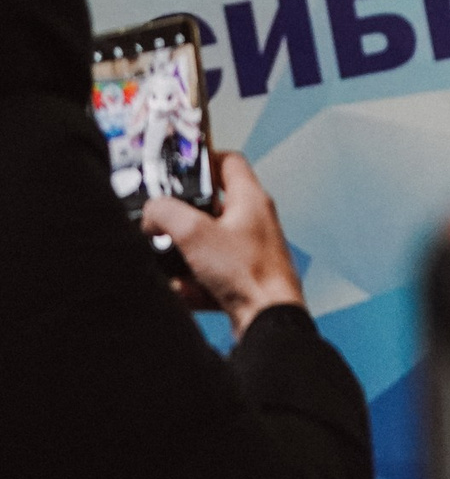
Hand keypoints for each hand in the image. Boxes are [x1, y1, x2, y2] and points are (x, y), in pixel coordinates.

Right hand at [142, 153, 305, 336]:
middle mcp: (253, 222)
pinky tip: (185, 291)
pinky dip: (191, 283)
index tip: (176, 169)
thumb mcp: (194, 233)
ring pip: (203, 244)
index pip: (228, 162)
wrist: (268, 319)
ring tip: (171, 264)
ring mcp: (248, 250)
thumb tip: (151, 212)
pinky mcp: (242, 277)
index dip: (201, 160)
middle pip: (209, 207)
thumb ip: (165, 213)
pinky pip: (206, 274)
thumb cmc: (247, 274)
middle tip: (160, 224)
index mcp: (250, 199)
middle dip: (180, 218)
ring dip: (182, 255)